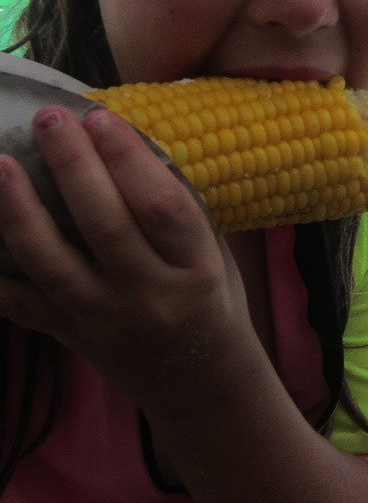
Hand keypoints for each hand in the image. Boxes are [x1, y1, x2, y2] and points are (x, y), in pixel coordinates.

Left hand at [0, 105, 250, 411]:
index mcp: (196, 269)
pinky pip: (19, 303)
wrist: (199, 384)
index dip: (128, 160)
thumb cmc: (209, 300)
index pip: (162, 208)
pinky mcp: (68, 335)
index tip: (101, 117)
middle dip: (73, 166)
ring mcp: (103, 320)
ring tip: (0, 163)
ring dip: (21, 210)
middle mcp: (149, 297)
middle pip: (104, 226)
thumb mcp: (212, 254)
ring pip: (53, 264)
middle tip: (50, 118)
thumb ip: (174, 209)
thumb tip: (119, 140)